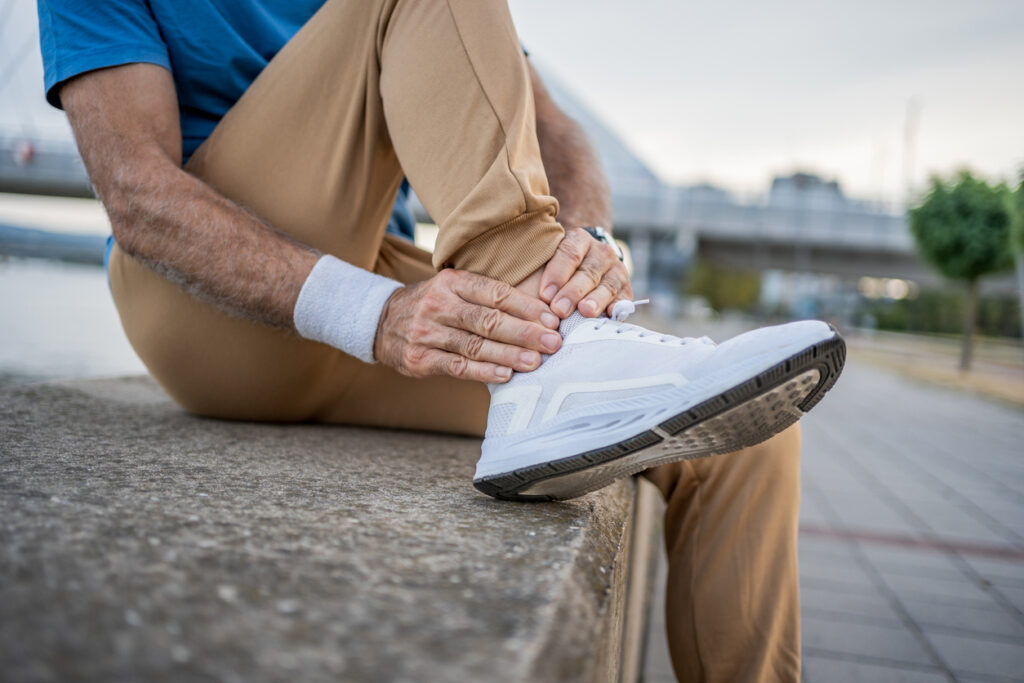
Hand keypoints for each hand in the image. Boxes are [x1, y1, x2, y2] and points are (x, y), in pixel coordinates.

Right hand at [373, 269, 561, 382]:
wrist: (381, 323)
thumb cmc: (433, 307)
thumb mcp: (453, 289)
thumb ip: (486, 297)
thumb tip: (538, 315)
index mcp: (452, 282)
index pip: (495, 292)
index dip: (526, 306)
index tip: (552, 319)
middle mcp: (438, 304)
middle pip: (488, 319)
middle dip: (524, 332)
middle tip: (552, 342)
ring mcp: (426, 332)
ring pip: (474, 344)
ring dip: (508, 354)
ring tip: (535, 362)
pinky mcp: (419, 358)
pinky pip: (456, 366)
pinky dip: (482, 371)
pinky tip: (505, 375)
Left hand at [539, 227, 632, 317]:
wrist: (589, 265)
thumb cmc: (559, 268)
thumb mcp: (549, 260)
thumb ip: (540, 271)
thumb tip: (529, 295)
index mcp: (579, 240)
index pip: (569, 253)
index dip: (557, 274)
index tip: (545, 295)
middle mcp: (601, 253)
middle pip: (587, 272)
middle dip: (573, 292)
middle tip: (559, 310)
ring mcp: (616, 270)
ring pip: (607, 285)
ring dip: (596, 300)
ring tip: (585, 312)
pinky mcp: (626, 289)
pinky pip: (623, 299)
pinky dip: (617, 307)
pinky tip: (610, 315)